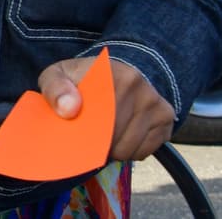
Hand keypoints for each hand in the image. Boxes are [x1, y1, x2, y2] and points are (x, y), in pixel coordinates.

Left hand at [38, 56, 175, 160]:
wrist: (117, 69)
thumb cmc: (82, 78)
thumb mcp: (58, 75)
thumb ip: (54, 88)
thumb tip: (68, 109)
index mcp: (110, 72)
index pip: (98, 120)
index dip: (85, 135)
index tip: (76, 137)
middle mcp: (138, 85)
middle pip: (113, 138)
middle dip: (97, 145)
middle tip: (88, 137)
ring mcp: (155, 101)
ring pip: (129, 149)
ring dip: (114, 150)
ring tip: (105, 135)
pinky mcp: (166, 117)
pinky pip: (145, 151)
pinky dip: (131, 151)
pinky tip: (122, 135)